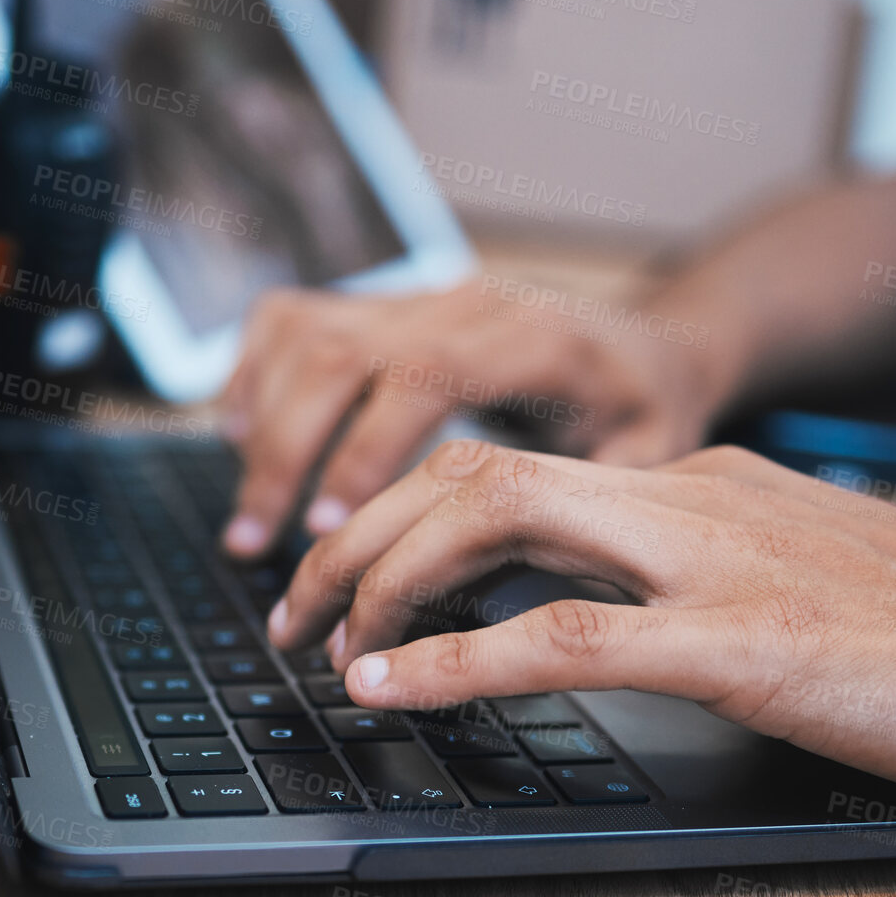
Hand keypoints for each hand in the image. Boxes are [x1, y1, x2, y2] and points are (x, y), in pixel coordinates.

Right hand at [217, 279, 722, 556]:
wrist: (655, 339)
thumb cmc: (652, 412)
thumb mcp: (653, 460)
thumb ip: (578, 512)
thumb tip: (491, 601)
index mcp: (538, 340)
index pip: (426, 375)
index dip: (363, 451)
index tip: (326, 534)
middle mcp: (470, 303)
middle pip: (343, 352)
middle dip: (287, 454)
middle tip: (259, 552)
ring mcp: (425, 296)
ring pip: (310, 332)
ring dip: (263, 425)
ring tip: (248, 522)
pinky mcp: (395, 302)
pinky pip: (299, 317)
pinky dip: (257, 374)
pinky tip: (240, 436)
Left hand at [266, 440, 895, 833]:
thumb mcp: (821, 593)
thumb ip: (720, 588)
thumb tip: (631, 625)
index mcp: (714, 482)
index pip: (527, 470)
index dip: (417, 513)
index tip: (356, 572)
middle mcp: (701, 493)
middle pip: (483, 469)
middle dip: (366, 527)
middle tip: (293, 601)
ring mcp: (721, 556)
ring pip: (498, 520)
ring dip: (382, 577)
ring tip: (311, 639)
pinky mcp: (748, 640)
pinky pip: (561, 635)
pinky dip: (455, 660)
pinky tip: (387, 691)